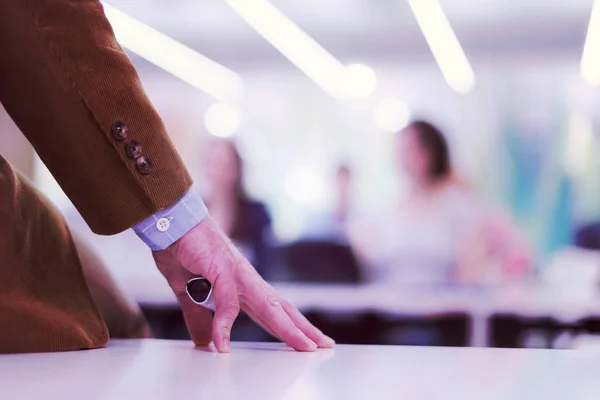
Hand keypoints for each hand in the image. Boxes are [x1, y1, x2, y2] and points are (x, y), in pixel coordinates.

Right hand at [153, 217, 334, 352]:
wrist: (170, 221)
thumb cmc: (181, 250)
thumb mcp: (188, 293)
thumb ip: (198, 317)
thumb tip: (205, 341)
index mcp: (240, 285)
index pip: (272, 310)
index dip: (290, 326)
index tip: (308, 341)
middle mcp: (245, 279)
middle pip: (280, 308)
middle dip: (303, 328)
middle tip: (325, 345)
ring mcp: (237, 273)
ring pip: (267, 305)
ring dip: (286, 327)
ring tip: (302, 347)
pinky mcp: (221, 269)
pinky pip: (226, 302)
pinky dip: (223, 324)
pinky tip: (221, 344)